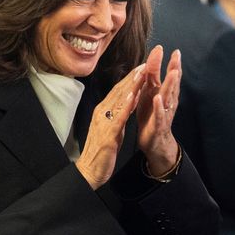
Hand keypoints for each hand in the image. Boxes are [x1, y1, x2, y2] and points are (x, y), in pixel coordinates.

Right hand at [76, 63, 146, 189]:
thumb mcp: (113, 128)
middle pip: (119, 91)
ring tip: (142, 73)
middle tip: (145, 63)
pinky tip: (133, 96)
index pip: (118, 91)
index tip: (142, 67)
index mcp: (104, 111)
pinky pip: (118, 117)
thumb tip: (128, 104)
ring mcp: (104, 122)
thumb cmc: (101, 150)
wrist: (89, 170)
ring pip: (119, 100)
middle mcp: (102, 112)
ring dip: (131, 85)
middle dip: (133, 77)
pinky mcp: (108, 134)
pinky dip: (126, 105)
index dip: (130, 78)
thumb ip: (119, 115)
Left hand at [136, 45, 180, 175]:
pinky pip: (160, 115)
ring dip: (171, 85)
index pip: (167, 75)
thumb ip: (151, 78)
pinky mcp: (158, 125)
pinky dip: (159, 107)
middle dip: (174, 69)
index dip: (170, 62)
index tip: (172, 49)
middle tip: (177, 56)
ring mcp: (164, 113)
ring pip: (168, 97)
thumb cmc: (151, 115)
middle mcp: (167, 101)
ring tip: (173, 73)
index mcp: (163, 93)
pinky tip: (158, 99)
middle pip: (172, 83)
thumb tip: (151, 59)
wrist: (153, 142)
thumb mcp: (149, 94)